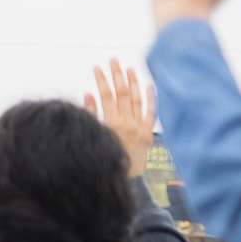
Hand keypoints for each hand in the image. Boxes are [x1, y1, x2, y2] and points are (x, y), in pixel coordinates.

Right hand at [83, 59, 157, 177]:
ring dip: (133, 81)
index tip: (96, 67)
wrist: (124, 182)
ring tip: (129, 67)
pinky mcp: (149, 133)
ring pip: (138, 98)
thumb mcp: (95, 137)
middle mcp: (128, 123)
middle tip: (113, 59)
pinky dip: (151, 98)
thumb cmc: (105, 161)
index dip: (101, 79)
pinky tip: (148, 85)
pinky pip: (152, 112)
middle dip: (117, 74)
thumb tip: (88, 94)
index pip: (106, 95)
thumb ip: (91, 114)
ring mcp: (140, 127)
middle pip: (122, 92)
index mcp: (112, 124)